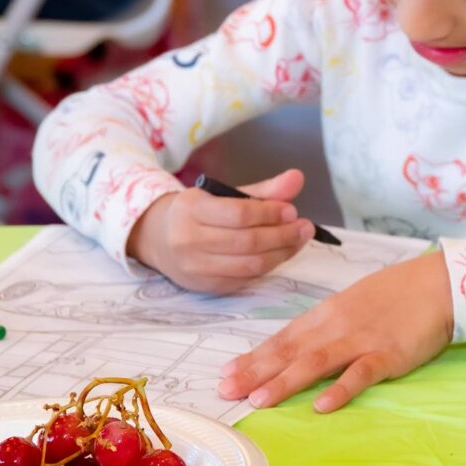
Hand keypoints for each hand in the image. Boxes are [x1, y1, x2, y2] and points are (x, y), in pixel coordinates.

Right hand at [126, 168, 315, 292]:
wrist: (161, 239)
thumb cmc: (198, 213)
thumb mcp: (223, 194)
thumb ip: (261, 190)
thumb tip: (297, 178)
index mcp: (191, 209)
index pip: (239, 214)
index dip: (270, 213)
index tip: (291, 210)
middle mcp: (189, 240)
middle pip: (247, 242)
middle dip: (283, 235)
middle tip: (304, 227)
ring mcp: (196, 267)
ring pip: (250, 265)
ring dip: (281, 253)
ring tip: (298, 240)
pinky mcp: (206, 286)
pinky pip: (245, 279)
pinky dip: (268, 267)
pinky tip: (280, 254)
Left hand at [217, 252, 452, 412]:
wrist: (439, 283)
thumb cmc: (397, 293)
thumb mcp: (353, 302)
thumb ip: (326, 325)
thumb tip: (298, 346)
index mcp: (326, 314)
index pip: (283, 338)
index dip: (254, 357)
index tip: (226, 374)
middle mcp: (336, 326)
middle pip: (290, 352)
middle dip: (256, 372)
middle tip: (226, 391)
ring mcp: (361, 341)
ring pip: (316, 363)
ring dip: (286, 382)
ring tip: (259, 400)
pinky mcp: (388, 355)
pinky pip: (360, 374)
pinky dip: (340, 389)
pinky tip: (321, 405)